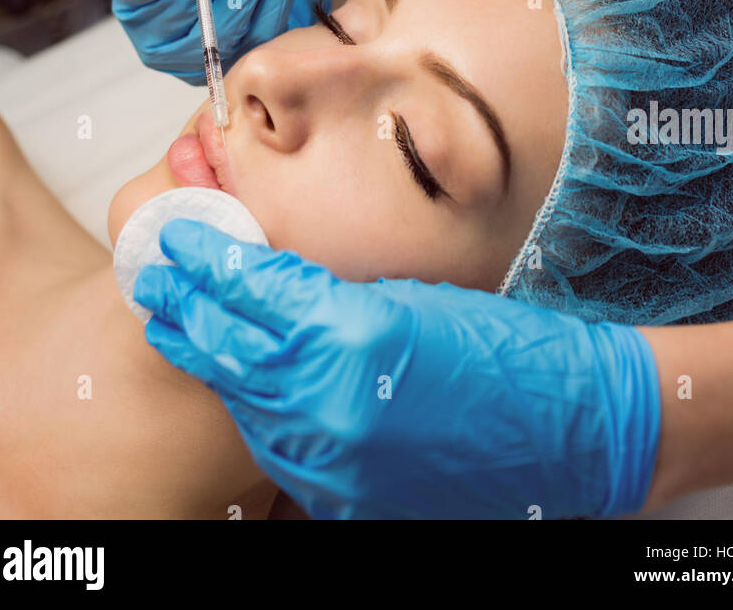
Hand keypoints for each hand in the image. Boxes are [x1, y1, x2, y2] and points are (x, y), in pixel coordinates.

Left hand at [133, 220, 660, 520]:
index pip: (252, 289)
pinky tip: (244, 382)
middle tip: (156, 273)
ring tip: (182, 324)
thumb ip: (328, 294)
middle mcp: (329, 407)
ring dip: (214, 359)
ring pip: (246, 403)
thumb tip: (265, 282)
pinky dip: (257, 410)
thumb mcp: (410, 297)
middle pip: (232, 350)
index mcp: (350, 339)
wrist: (576, 431)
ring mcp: (334, 464)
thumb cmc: (509, 353)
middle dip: (190, 308)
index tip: (178, 233)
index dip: (209, 257)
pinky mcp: (346, 499)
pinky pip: (280, 448)